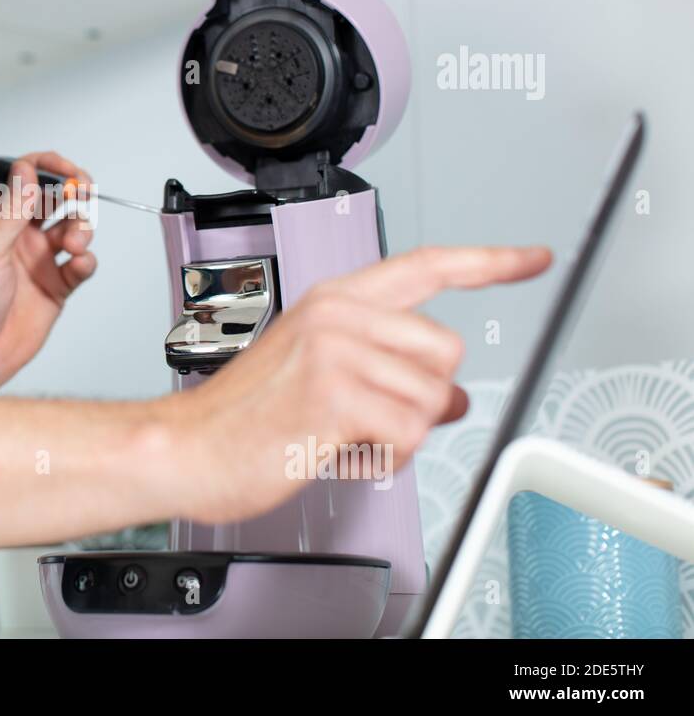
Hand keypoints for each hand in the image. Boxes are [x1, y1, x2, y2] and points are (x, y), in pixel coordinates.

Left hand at [0, 152, 97, 392]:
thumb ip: (10, 211)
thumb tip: (25, 171)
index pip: (22, 178)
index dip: (47, 168)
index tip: (67, 172)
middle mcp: (17, 234)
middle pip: (53, 197)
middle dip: (73, 190)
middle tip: (84, 193)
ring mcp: (38, 258)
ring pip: (72, 226)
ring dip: (81, 226)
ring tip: (75, 242)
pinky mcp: (56, 284)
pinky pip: (80, 263)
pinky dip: (86, 260)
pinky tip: (78, 264)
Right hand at [171, 245, 552, 524]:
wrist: (185, 447)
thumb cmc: (240, 415)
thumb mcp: (316, 375)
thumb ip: (389, 372)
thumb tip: (453, 396)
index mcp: (332, 301)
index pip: (426, 266)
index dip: (488, 261)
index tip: (529, 257)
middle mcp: (337, 316)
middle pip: (445, 350)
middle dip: (422, 395)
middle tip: (370, 416)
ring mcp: (335, 352)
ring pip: (432, 398)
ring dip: (398, 434)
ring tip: (345, 435)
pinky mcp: (334, 396)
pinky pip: (408, 434)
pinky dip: (384, 457)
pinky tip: (341, 450)